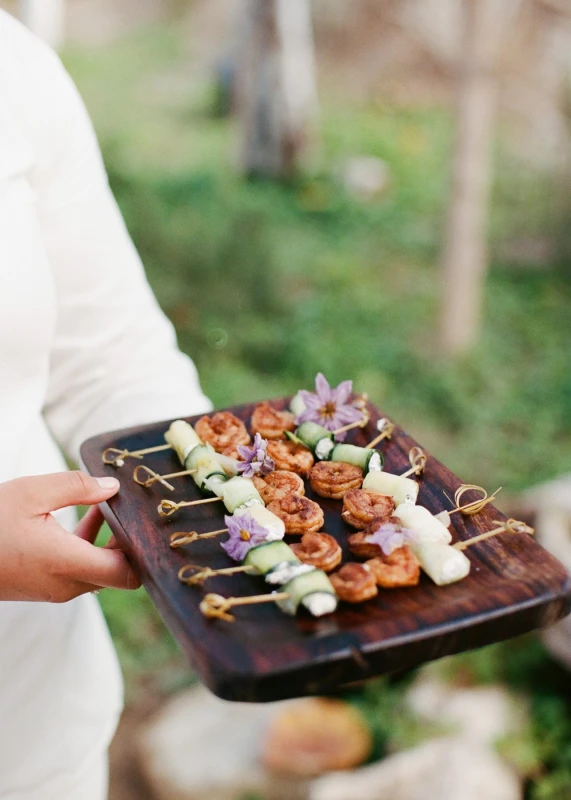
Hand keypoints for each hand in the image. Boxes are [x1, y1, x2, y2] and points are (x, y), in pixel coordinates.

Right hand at [0, 471, 140, 601]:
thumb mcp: (31, 492)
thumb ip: (77, 487)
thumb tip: (113, 487)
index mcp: (67, 564)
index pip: (129, 574)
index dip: (144, 551)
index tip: (145, 520)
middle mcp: (66, 584)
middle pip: (118, 571)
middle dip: (129, 540)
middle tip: (132, 507)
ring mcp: (55, 589)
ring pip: (99, 569)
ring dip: (109, 540)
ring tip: (108, 502)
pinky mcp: (44, 586)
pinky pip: (80, 568)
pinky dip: (89, 545)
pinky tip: (88, 512)